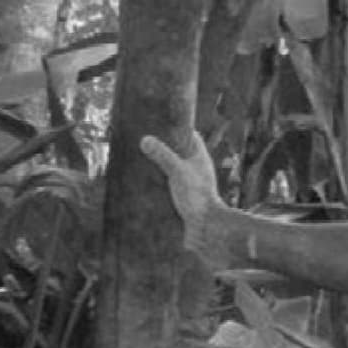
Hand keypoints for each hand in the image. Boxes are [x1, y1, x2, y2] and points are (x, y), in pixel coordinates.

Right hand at [139, 132, 226, 261]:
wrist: (206, 226)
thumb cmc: (197, 196)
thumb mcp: (177, 172)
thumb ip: (162, 156)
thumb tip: (144, 139)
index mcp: (200, 156)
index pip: (189, 134)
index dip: (176, 127)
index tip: (160, 121)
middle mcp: (197, 167)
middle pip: (180, 150)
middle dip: (165, 145)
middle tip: (145, 138)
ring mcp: (191, 182)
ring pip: (175, 167)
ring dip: (162, 163)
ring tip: (141, 157)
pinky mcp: (185, 196)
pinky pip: (172, 183)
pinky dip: (162, 179)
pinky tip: (148, 181)